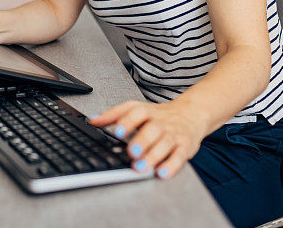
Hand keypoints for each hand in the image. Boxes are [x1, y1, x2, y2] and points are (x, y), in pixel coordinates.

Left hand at [89, 100, 206, 178]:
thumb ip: (114, 115)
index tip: (117, 131)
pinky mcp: (185, 146)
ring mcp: (173, 134)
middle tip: (131, 152)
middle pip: (152, 129)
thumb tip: (92, 120)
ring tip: (141, 167)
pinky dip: (172, 165)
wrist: (190, 114)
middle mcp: (160, 122)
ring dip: (153, 156)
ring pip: (165, 143)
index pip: (136, 112)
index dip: (127, 121)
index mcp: (147, 112)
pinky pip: (179, 156)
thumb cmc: (159, 115)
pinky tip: (162, 173)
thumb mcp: (136, 109)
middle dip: (142, 141)